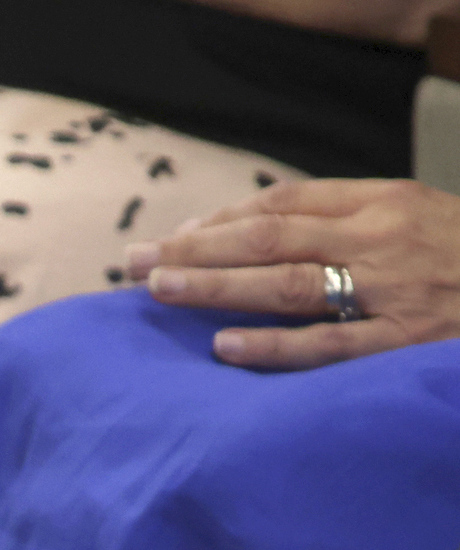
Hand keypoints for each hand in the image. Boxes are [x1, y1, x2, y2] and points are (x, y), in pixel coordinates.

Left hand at [126, 179, 459, 367]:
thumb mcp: (417, 217)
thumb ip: (347, 220)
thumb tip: (258, 232)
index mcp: (384, 203)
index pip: (282, 204)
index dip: (219, 221)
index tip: (170, 239)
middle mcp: (382, 240)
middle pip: (269, 237)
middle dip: (194, 249)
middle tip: (132, 262)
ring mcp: (393, 293)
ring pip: (288, 283)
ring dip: (216, 286)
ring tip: (159, 289)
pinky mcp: (406, 342)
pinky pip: (329, 345)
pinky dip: (273, 346)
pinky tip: (223, 346)